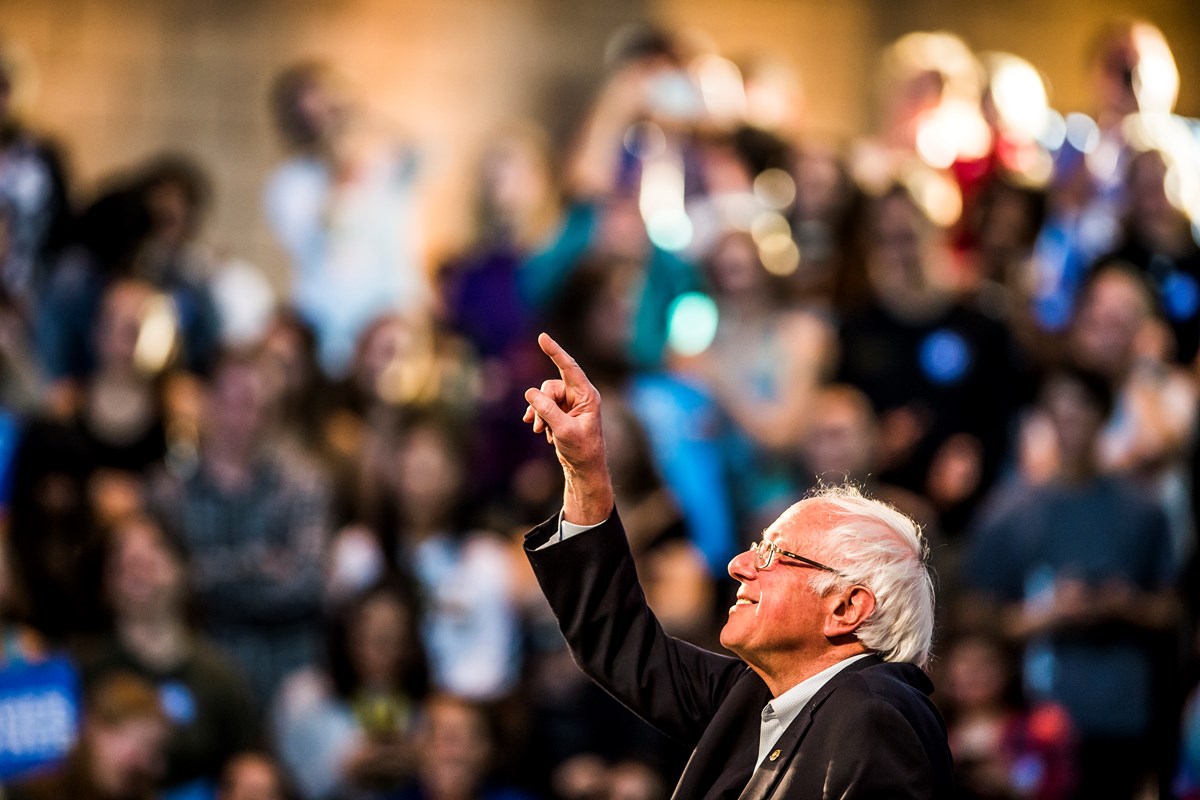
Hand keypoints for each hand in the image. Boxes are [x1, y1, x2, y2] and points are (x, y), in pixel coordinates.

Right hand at [523, 333, 613, 524]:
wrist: (584, 469)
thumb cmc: (581, 450)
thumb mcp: (563, 430)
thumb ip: (548, 410)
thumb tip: (530, 393)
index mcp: (587, 396)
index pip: (569, 368)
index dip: (555, 352)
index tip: (542, 337)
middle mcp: (580, 396)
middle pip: (550, 387)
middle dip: (541, 404)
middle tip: (537, 425)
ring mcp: (570, 404)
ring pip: (544, 397)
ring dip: (538, 413)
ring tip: (538, 431)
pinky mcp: (562, 413)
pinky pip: (544, 407)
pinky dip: (540, 418)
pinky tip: (542, 433)